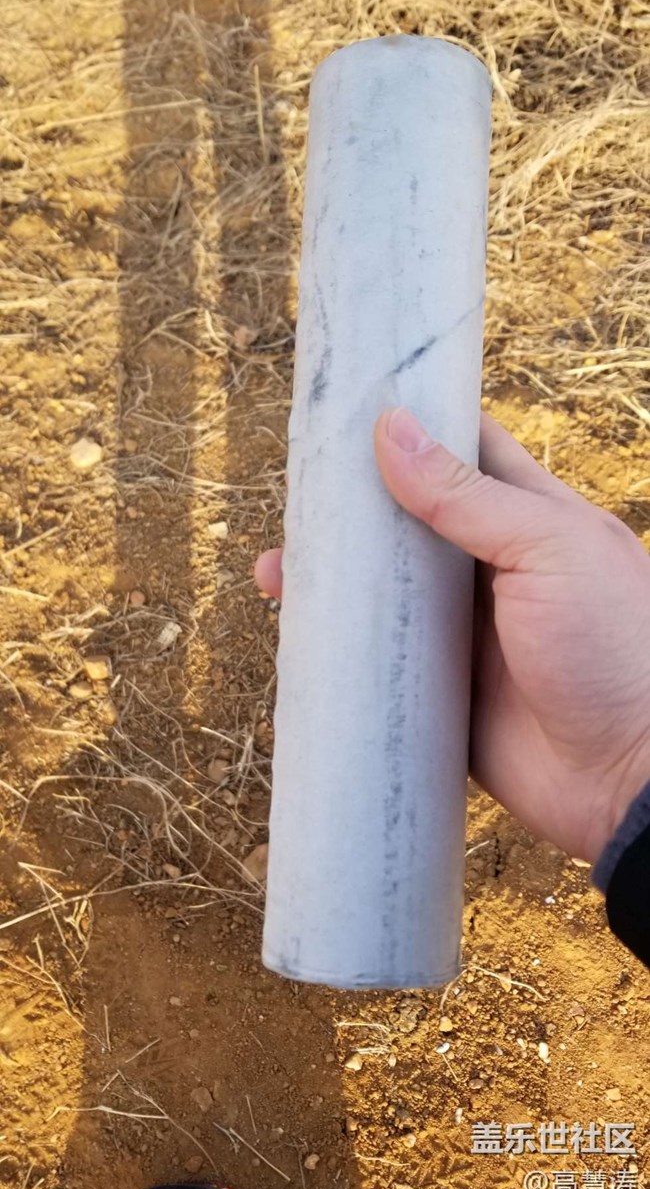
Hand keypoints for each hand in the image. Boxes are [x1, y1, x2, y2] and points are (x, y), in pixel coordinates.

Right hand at [255, 407, 649, 864]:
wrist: (631, 778)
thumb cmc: (616, 648)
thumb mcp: (549, 549)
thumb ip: (469, 496)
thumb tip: (392, 428)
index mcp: (531, 519)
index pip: (467, 451)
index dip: (413, 425)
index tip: (348, 410)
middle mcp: (493, 570)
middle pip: (409, 522)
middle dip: (352, 509)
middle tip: (295, 497)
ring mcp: (465, 634)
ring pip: (385, 593)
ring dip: (333, 580)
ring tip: (276, 572)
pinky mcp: (441, 694)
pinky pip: (379, 664)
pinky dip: (338, 650)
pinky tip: (297, 636)